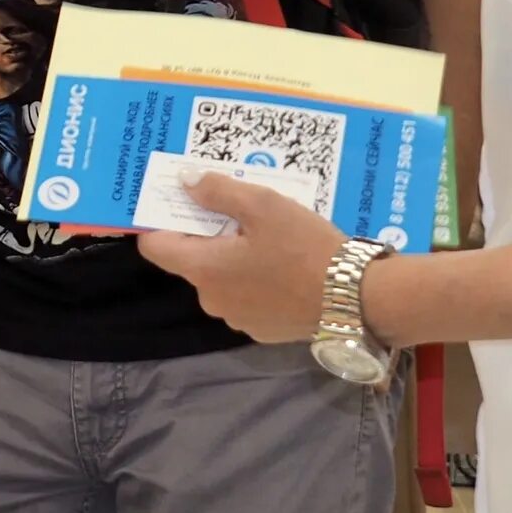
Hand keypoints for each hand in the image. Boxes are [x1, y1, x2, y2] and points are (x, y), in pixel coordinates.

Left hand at [136, 174, 346, 343]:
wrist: (355, 299)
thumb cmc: (304, 248)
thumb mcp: (263, 206)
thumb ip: (218, 191)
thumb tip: (184, 182)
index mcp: (203, 269)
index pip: (155, 247)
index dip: (161, 222)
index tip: (179, 203)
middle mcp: (211, 299)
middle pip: (193, 261)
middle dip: (209, 235)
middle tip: (240, 212)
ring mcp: (237, 319)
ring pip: (222, 279)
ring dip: (235, 258)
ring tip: (269, 237)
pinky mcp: (262, 330)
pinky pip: (247, 297)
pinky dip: (256, 280)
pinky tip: (285, 267)